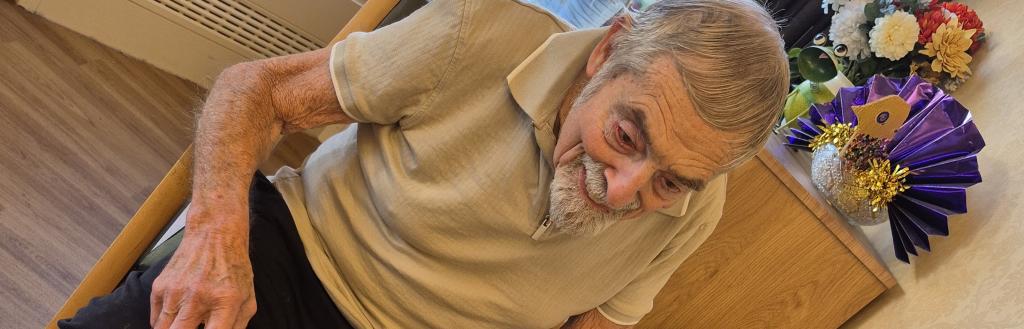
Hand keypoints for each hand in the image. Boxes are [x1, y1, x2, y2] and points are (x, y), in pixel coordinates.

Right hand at [150, 211, 255, 328]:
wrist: (213, 235)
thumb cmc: (233, 269)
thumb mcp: (247, 298)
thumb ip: (237, 327)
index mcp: (225, 301)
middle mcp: (197, 297)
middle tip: (192, 327)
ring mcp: (175, 292)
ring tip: (186, 323)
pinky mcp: (159, 287)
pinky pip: (155, 320)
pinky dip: (165, 324)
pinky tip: (177, 318)